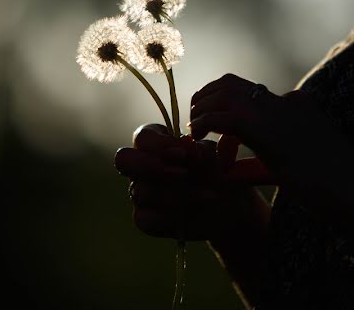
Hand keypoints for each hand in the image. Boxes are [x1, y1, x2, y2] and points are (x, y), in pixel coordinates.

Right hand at [114, 123, 271, 241]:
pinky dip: (170, 215)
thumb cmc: (220, 174)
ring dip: (175, 194)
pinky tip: (190, 214)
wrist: (230, 208)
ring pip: (140, 191)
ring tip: (205, 195)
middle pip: (123, 159)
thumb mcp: (220, 160)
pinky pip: (145, 217)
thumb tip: (190, 145)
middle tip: (182, 174)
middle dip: (149, 165)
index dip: (159, 145)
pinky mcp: (144, 218)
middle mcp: (143, 165)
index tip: (184, 154)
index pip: (143, 137)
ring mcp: (141, 192)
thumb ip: (207, 151)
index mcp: (157, 142)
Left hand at [188, 74, 353, 230]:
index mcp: (296, 105)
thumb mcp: (290, 168)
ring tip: (195, 132)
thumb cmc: (334, 187)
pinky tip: (199, 138)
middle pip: (232, 84)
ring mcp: (279, 112)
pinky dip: (206, 124)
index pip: (250, 94)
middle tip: (195, 122)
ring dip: (203, 110)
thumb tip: (229, 169)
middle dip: (207, 99)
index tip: (218, 137)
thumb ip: (257, 164)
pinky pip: (226, 117)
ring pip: (225, 93)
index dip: (225, 111)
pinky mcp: (269, 130)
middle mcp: (286, 101)